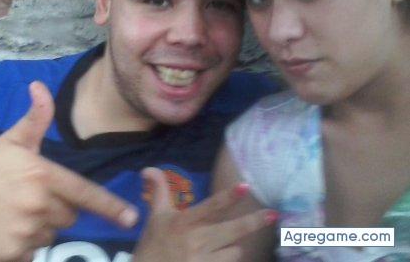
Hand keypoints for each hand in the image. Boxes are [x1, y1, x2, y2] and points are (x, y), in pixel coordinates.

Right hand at [0, 81, 137, 261]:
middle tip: (35, 198)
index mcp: (45, 176)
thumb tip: (39, 85)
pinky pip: (34, 252)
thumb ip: (36, 116)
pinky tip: (11, 230)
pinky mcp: (11, 252)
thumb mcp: (14, 139)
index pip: (85, 192)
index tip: (131, 218)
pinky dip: (27, 245)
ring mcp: (25, 230)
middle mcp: (39, 204)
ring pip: (53, 233)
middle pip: (70, 214)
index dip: (110, 206)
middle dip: (60, 208)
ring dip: (43, 226)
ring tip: (20, 212)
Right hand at [133, 167, 276, 261]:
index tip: (245, 186)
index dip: (229, 196)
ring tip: (220, 244)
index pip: (211, 207)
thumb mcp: (156, 215)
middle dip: (253, 222)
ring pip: (234, 250)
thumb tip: (148, 168)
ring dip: (234, 245)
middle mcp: (198, 241)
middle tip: (272, 214)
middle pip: (232, 230)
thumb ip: (159, 190)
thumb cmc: (153, 244)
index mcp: (186, 223)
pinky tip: (221, 256)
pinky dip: (229, 258)